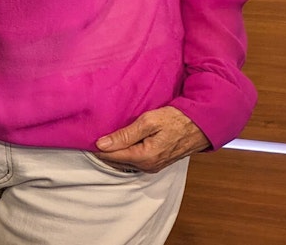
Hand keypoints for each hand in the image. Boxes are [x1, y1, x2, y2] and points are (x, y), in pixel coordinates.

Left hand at [95, 106, 209, 172]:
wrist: (201, 125)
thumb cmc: (176, 120)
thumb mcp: (148, 122)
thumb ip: (125, 134)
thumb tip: (102, 144)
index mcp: (144, 157)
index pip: (110, 156)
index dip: (97, 147)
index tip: (85, 137)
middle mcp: (147, 166)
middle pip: (116, 160)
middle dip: (103, 149)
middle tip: (91, 134)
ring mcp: (152, 166)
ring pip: (124, 161)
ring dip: (114, 151)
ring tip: (104, 137)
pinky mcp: (156, 162)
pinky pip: (133, 160)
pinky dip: (124, 152)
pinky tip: (120, 142)